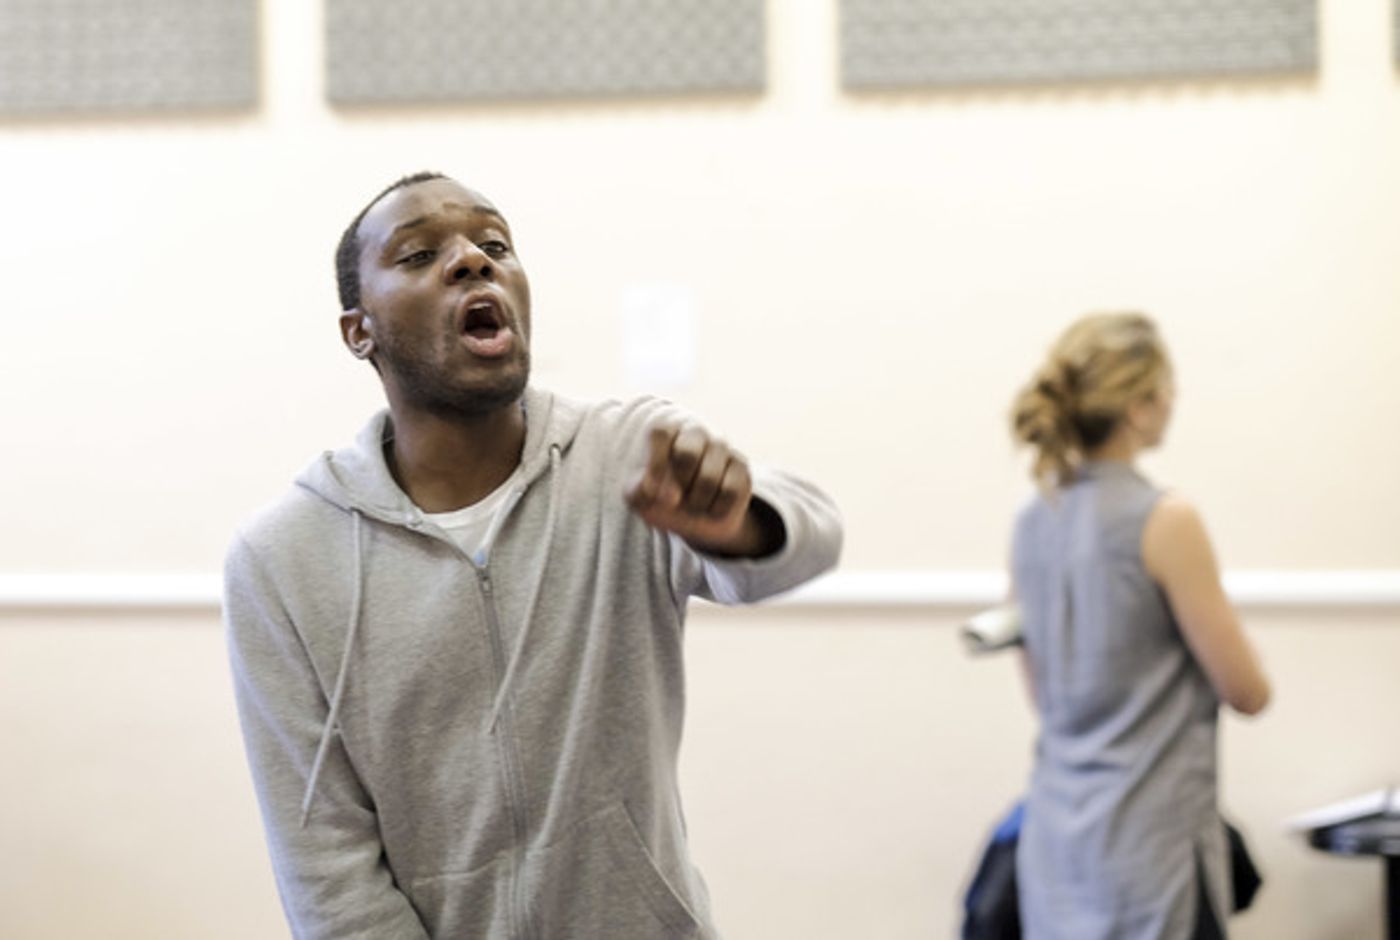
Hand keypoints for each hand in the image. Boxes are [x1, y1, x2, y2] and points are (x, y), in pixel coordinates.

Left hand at [625, 422, 775, 556]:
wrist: (692, 517)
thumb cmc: (659, 498)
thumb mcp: (640, 498)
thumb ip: (641, 493)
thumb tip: (669, 496)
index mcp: (667, 431)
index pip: (662, 434)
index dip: (655, 464)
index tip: (650, 490)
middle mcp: (696, 433)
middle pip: (687, 453)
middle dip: (677, 484)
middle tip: (673, 499)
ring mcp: (721, 448)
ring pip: (709, 478)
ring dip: (695, 502)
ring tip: (691, 505)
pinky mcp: (741, 468)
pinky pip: (730, 492)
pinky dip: (715, 509)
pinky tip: (710, 508)